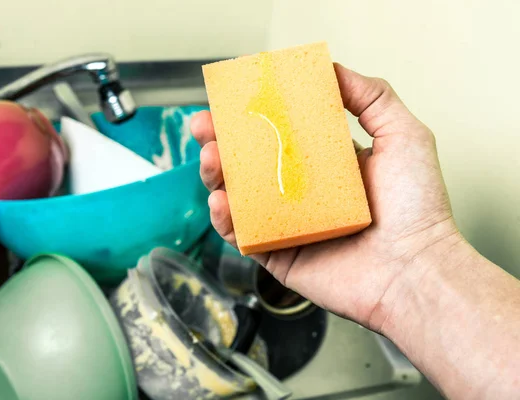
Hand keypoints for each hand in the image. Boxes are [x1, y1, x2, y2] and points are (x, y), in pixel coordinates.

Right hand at [191, 63, 461, 331]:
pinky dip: (224, 218)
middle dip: (221, 141)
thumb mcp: (403, 136)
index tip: (232, 97)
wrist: (415, 270)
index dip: (253, 115)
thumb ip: (372, 97)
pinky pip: (241, 234)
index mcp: (325, 165)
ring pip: (238, 195)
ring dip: (215, 174)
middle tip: (204, 125)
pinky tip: (221, 200)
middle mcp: (302, 192)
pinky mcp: (277, 254)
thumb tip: (333, 68)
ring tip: (209, 157)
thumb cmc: (416, 207)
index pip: (279, 134)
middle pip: (249, 162)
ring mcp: (287, 224)